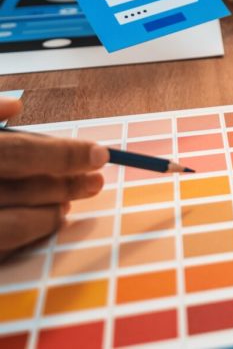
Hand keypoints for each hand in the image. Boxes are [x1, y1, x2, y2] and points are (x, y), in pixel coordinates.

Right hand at [0, 97, 106, 261]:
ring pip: (16, 226)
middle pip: (27, 189)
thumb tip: (17, 104)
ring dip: (49, 215)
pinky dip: (28, 236)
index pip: (22, 154)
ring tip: (66, 205)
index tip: (101, 155)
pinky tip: (43, 225)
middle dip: (68, 185)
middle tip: (95, 182)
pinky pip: (4, 249)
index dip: (66, 155)